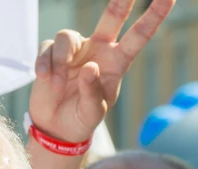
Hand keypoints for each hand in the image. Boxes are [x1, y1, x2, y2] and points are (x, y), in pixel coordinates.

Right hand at [29, 0, 174, 142]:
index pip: (138, 35)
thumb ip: (93, 91)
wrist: (55, 128)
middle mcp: (97, 50)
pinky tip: (44, 80)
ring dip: (60, 61)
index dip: (154, 16)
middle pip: (111, 17)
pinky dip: (43, 65)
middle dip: (121, 2)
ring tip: (57, 85)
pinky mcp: (51, 55)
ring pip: (67, 37)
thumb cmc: (80, 119)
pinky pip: (46, 49)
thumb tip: (89, 67)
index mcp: (116, 62)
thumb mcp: (93, 112)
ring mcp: (74, 51)